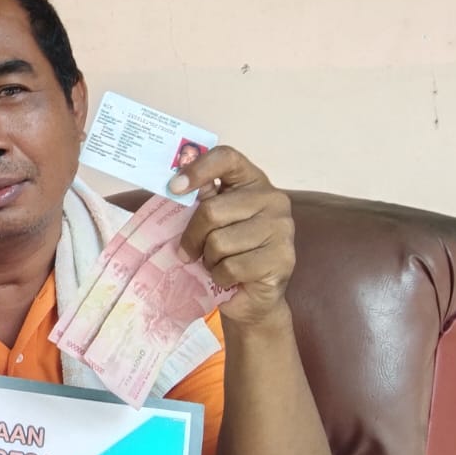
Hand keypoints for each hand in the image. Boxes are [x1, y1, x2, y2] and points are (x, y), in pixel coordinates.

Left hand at [170, 145, 294, 328]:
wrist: (253, 296)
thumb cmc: (228, 253)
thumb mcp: (211, 222)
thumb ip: (199, 201)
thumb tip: (173, 185)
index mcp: (252, 182)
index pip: (226, 158)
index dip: (197, 169)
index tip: (174, 187)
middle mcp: (273, 199)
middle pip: (211, 210)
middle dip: (193, 237)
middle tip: (190, 252)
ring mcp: (281, 229)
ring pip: (219, 242)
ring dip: (209, 260)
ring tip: (218, 264)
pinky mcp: (282, 259)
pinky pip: (231, 267)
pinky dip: (221, 277)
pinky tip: (231, 278)